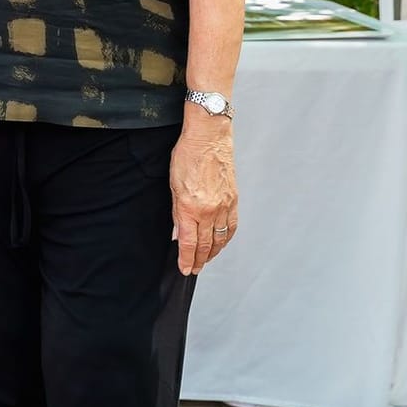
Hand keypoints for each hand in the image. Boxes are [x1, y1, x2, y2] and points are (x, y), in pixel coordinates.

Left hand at [170, 113, 238, 274]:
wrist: (209, 137)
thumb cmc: (187, 155)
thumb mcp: (173, 184)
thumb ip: (176, 211)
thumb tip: (178, 232)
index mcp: (190, 207)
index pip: (188, 243)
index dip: (186, 259)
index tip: (184, 269)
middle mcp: (209, 211)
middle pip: (205, 245)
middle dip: (198, 260)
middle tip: (193, 269)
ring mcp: (224, 206)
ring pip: (220, 239)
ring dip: (213, 253)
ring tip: (205, 260)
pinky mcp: (234, 200)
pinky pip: (231, 227)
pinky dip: (226, 239)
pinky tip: (221, 244)